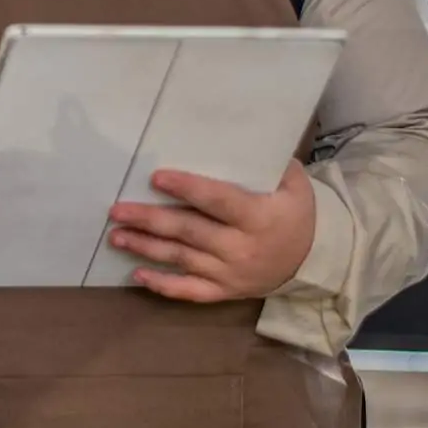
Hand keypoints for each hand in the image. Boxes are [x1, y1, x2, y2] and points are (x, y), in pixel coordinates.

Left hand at [104, 159, 316, 302]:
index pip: (217, 201)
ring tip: (116, 235)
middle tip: (116, 210)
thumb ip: (269, 164)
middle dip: (150, 220)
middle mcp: (241, 248)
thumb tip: (237, 135)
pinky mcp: (224, 291)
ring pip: (182, 259)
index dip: (187, 189)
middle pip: (189, 231)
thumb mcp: (294, 184)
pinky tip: (137, 274)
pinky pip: (190, 292)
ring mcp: (230, 273)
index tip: (156, 178)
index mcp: (258, 217)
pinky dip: (163, 286)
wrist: (312, 261)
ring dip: (146, 247)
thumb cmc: (295, 213)